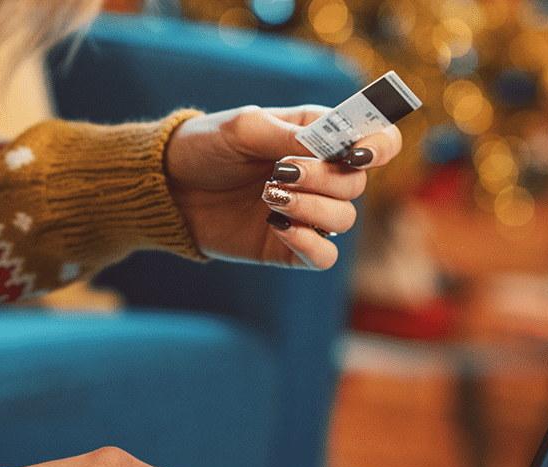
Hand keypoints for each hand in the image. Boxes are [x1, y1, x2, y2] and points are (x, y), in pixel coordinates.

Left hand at [165, 104, 401, 269]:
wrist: (169, 188)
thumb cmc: (206, 148)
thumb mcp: (243, 128)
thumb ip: (287, 134)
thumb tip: (324, 148)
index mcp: (319, 137)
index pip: (377, 142)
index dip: (379, 146)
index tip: (356, 153)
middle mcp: (321, 176)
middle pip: (357, 184)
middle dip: (322, 178)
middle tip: (279, 172)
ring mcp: (307, 214)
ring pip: (344, 219)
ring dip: (310, 207)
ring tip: (268, 196)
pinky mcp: (290, 247)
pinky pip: (325, 257)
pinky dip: (309, 243)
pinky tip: (278, 226)